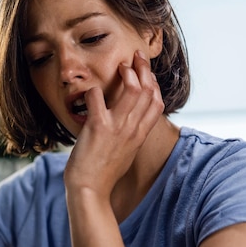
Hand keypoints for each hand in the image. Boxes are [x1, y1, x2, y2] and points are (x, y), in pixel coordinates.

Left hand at [65, 50, 163, 196]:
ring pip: (131, 89)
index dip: (153, 84)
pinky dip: (93, 90)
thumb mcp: (124, 153)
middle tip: (136, 56)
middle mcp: (132, 129)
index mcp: (139, 136)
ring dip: (126, 73)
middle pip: (147, 91)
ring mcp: (117, 127)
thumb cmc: (102, 174)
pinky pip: (97, 98)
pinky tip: (89, 90)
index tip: (147, 72)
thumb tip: (127, 125)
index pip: (156, 103)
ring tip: (121, 65)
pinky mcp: (99, 127)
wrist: (90, 190)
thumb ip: (128, 136)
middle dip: (143, 69)